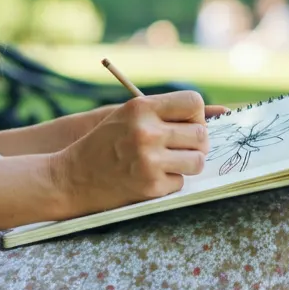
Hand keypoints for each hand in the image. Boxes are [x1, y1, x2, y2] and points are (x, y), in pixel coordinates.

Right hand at [50, 91, 224, 217]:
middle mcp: (147, 132)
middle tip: (182, 147)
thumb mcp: (128, 114)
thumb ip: (163, 111)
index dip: (196, 115)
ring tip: (170, 162)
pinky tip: (151, 177)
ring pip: (197, 161)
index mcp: (142, 107)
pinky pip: (181, 182)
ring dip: (188, 164)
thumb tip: (217, 113)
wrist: (71, 177)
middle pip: (201, 135)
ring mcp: (149, 161)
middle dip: (196, 143)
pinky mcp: (150, 187)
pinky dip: (170, 182)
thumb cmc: (103, 142)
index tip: (188, 124)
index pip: (194, 102)